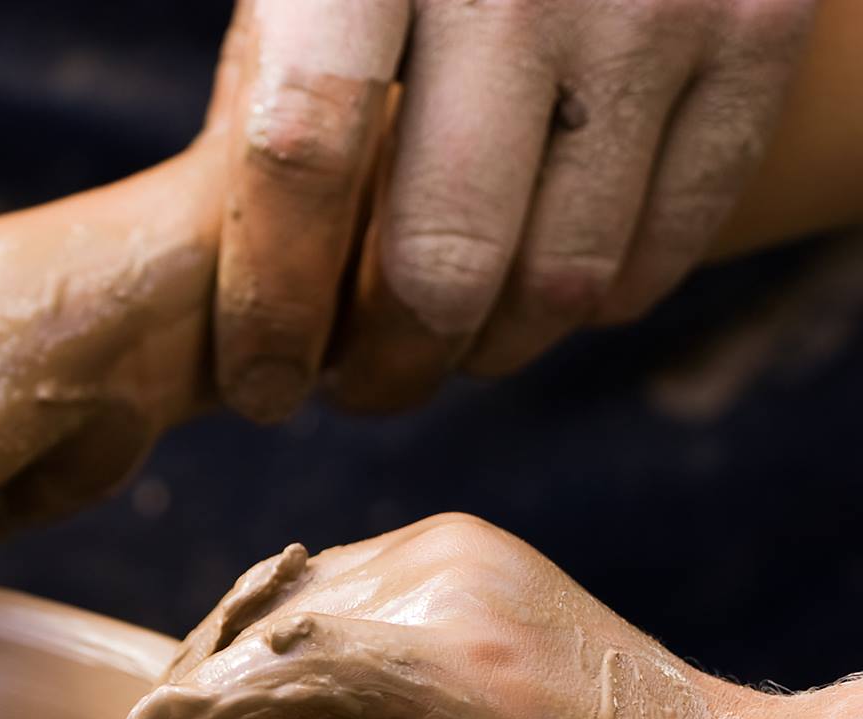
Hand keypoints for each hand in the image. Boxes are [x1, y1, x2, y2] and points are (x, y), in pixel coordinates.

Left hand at [213, 0, 815, 419]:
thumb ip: (281, 97)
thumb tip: (253, 283)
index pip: (300, 157)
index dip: (271, 301)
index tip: (258, 382)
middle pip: (441, 258)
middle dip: (389, 364)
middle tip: (361, 388)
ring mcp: (653, 3)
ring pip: (560, 279)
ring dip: (491, 348)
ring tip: (448, 342)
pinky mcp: (758, 29)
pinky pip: (665, 246)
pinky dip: (595, 303)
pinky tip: (544, 292)